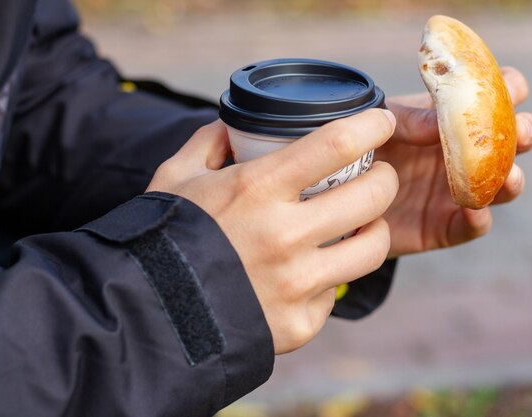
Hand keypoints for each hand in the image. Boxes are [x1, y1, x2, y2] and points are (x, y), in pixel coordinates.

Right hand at [147, 109, 398, 353]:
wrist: (146, 315)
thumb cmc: (162, 239)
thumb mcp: (176, 178)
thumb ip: (208, 143)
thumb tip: (232, 125)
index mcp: (256, 190)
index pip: (336, 144)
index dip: (370, 125)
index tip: (381, 120)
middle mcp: (284, 236)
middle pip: (372, 196)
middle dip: (385, 178)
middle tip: (377, 175)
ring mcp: (295, 284)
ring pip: (372, 249)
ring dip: (376, 229)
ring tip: (365, 223)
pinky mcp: (299, 324)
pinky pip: (334, 292)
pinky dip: (327, 278)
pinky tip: (309, 272)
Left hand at [380, 67, 531, 257]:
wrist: (338, 199)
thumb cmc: (362, 150)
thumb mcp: (380, 128)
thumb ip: (408, 121)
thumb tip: (442, 120)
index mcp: (454, 118)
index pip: (495, 96)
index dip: (510, 89)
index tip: (510, 89)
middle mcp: (465, 153)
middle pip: (513, 140)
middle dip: (524, 134)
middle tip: (519, 134)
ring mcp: (461, 189)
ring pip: (504, 185)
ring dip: (512, 180)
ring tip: (507, 176)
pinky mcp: (447, 225)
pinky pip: (474, 225)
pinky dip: (478, 219)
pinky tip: (472, 211)